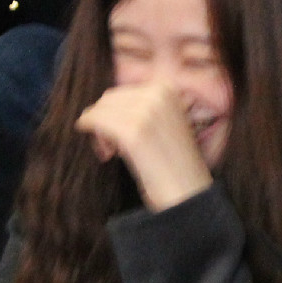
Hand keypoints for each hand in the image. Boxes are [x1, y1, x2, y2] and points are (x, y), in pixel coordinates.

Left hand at [74, 80, 212, 210]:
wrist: (189, 193)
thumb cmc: (175, 165)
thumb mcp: (165, 123)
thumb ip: (143, 108)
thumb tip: (104, 104)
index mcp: (168, 89)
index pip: (124, 91)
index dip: (115, 111)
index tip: (116, 131)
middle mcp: (158, 94)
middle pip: (110, 99)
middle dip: (104, 119)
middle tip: (110, 146)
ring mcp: (146, 112)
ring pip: (101, 110)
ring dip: (99, 130)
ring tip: (111, 152)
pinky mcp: (134, 132)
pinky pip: (97, 122)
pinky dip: (91, 131)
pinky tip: (103, 149)